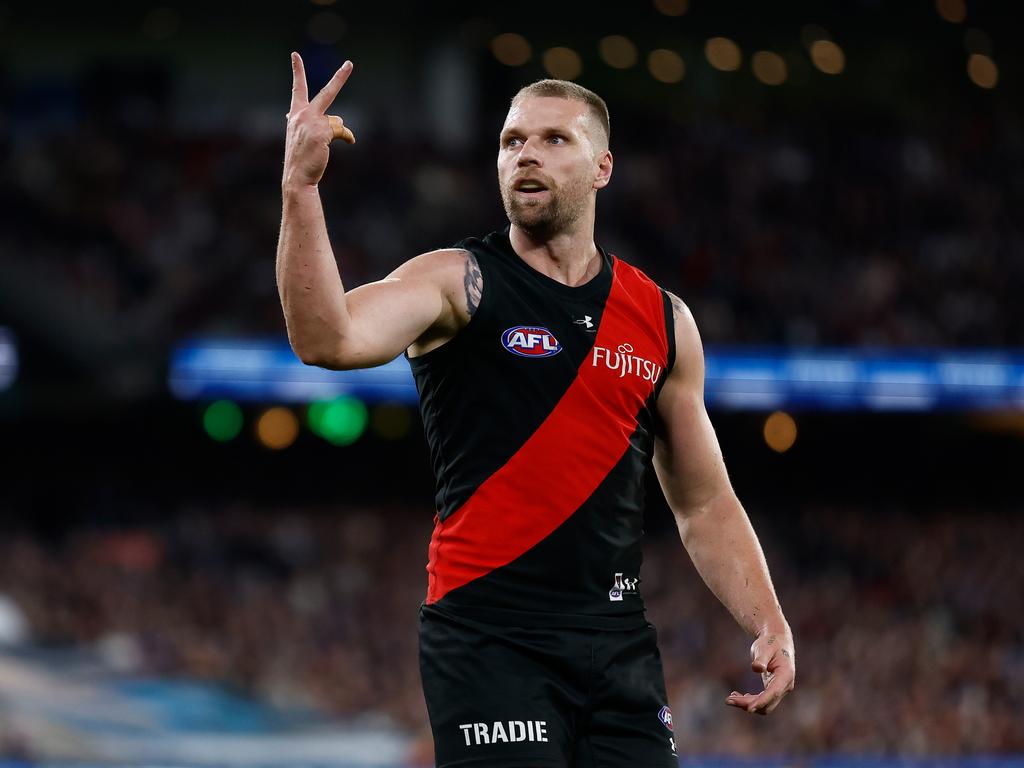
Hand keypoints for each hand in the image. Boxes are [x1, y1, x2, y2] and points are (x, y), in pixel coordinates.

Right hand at [283, 52, 355, 188]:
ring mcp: (313, 122)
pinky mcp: (322, 132)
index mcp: (295, 114)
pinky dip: (347, 137)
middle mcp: (302, 115)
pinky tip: (348, 143)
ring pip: (337, 120)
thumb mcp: (302, 137)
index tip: (295, 55)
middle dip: (340, 77)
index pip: (297, 89)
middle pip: (327, 92)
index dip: (297, 71)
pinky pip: (342, 131)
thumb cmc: (301, 159)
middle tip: (350, 64)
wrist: (297, 177)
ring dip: (338, 132)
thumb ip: (311, 124)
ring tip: (324, 146)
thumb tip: (338, 121)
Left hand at [725, 625, 794, 714]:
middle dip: (748, 704)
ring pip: (764, 705)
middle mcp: (785, 686)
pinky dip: (750, 701)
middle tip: (728, 700)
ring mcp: (780, 689)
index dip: (761, 701)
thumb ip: (761, 658)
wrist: (777, 641)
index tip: (748, 709)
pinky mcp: (772, 689)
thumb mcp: (764, 648)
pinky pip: (762, 700)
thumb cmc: (770, 643)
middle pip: (767, 703)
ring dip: (748, 704)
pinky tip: (738, 696)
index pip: (774, 693)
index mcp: (786, 675)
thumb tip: (757, 668)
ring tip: (730, 699)